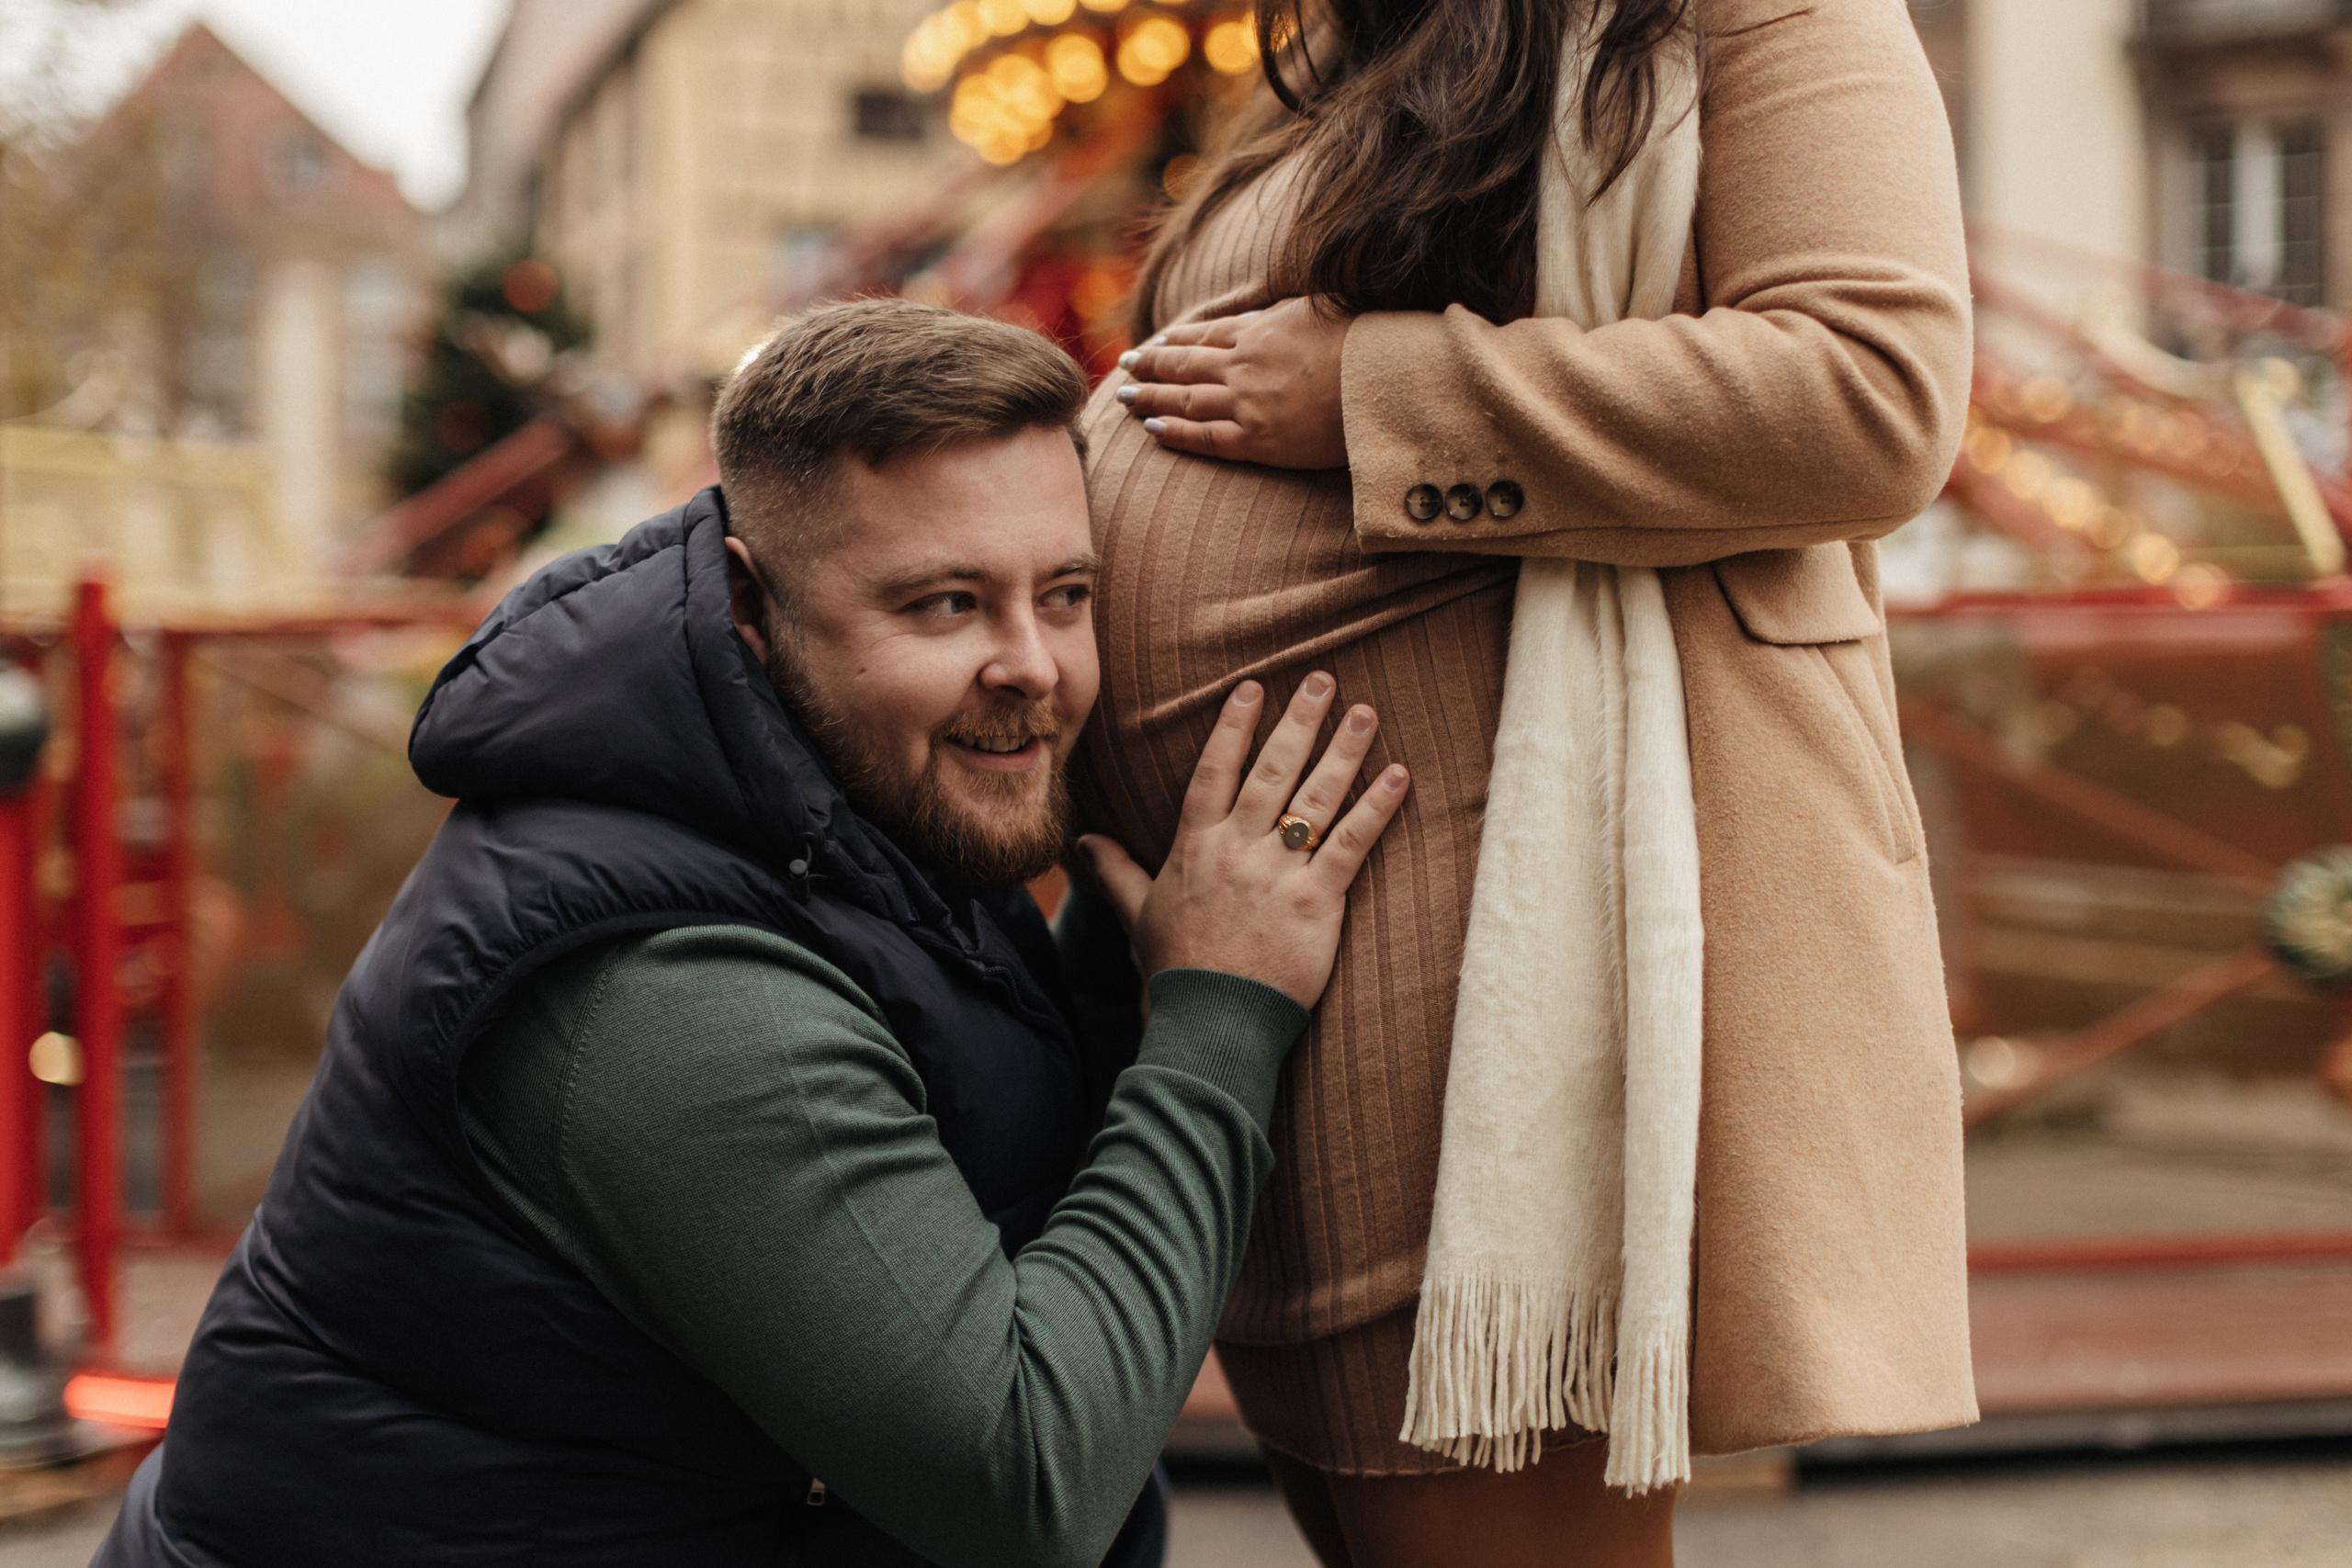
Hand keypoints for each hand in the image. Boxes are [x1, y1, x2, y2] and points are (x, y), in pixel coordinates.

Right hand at [1077, 674, 1407, 1009]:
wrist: (1210, 1024)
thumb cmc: (1175, 971)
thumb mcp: (1136, 915)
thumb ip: (1115, 870)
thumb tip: (1082, 841)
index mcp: (1195, 848)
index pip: (1214, 771)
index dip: (1234, 727)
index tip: (1253, 688)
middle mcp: (1236, 851)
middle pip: (1271, 771)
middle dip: (1299, 722)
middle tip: (1324, 680)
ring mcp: (1277, 874)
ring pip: (1314, 798)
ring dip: (1343, 751)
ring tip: (1365, 713)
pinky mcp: (1316, 902)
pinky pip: (1352, 844)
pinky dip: (1377, 808)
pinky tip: (1398, 776)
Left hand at [1115, 296, 1352, 469]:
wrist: (1385, 379)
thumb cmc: (1363, 340)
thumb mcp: (1317, 309)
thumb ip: (1279, 315)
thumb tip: (1251, 318)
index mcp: (1259, 332)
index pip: (1205, 336)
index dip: (1175, 339)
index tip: (1154, 342)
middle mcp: (1244, 365)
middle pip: (1184, 364)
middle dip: (1151, 364)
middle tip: (1125, 365)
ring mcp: (1248, 404)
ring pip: (1186, 399)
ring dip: (1150, 396)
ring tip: (1123, 396)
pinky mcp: (1259, 441)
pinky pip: (1207, 438)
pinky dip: (1176, 431)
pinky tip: (1151, 428)